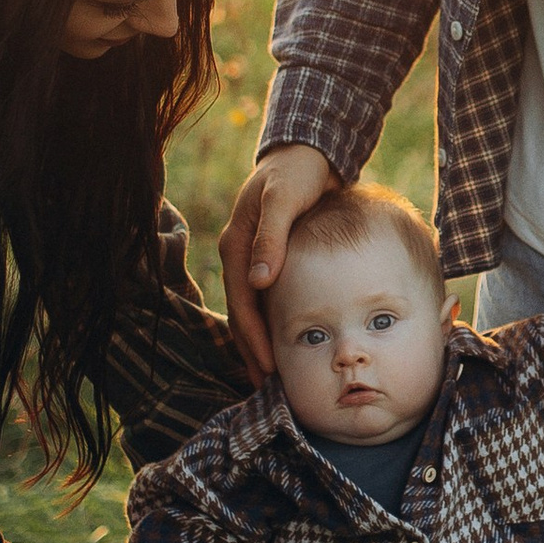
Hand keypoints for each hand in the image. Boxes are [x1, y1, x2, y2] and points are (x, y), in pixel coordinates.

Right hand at [220, 143, 340, 374]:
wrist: (307, 153)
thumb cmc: (298, 173)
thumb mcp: (284, 198)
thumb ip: (271, 237)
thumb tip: (259, 281)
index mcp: (236, 244)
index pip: (242, 302)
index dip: (253, 338)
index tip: (269, 368)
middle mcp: (238, 254)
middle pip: (241, 314)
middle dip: (252, 352)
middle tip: (267, 389)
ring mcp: (251, 257)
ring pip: (249, 311)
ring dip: (258, 344)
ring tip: (271, 378)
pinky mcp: (267, 258)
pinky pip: (262, 300)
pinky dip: (269, 324)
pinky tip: (281, 344)